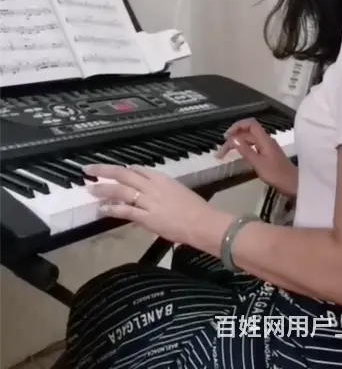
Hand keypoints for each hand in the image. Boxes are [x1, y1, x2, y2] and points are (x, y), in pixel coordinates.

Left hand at [86, 164, 215, 243]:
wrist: (202, 222)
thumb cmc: (196, 209)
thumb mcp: (179, 192)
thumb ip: (163, 191)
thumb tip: (153, 196)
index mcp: (162, 178)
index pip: (138, 169)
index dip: (123, 170)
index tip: (113, 172)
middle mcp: (152, 186)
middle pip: (124, 174)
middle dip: (104, 170)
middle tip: (88, 170)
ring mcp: (148, 201)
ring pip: (121, 191)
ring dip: (103, 189)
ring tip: (90, 189)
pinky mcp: (147, 217)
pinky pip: (125, 211)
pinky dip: (112, 209)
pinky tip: (102, 209)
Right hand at [217, 118, 297, 195]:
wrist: (294, 185)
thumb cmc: (277, 175)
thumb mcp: (258, 164)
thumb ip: (245, 150)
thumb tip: (232, 138)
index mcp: (265, 140)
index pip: (250, 124)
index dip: (237, 126)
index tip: (226, 136)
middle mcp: (266, 140)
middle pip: (247, 133)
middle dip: (233, 138)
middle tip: (220, 152)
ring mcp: (267, 147)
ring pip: (249, 140)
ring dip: (237, 144)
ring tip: (225, 153)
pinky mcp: (267, 154)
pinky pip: (253, 147)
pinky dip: (243, 149)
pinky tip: (238, 156)